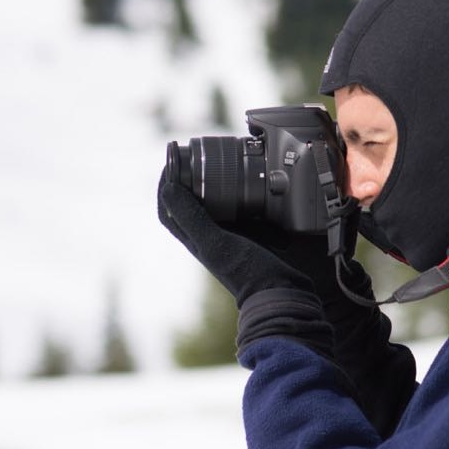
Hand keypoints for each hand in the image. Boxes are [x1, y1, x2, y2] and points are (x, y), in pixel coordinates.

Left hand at [157, 173, 312, 306]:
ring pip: (214, 204)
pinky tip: (249, 182)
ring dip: (212, 184)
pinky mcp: (251, 235)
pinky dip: (238, 194)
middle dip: (187, 178)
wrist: (281, 293)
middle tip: (194, 155)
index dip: (166, 182)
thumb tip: (168, 188)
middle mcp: (209, 236)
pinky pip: (238, 210)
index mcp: (196, 238)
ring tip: (217, 163)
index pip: (170, 207)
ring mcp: (230, 236)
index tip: (173, 159)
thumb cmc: (247, 272)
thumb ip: (192, 218)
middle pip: (189, 202)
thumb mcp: (216, 242)